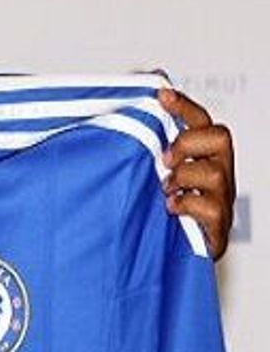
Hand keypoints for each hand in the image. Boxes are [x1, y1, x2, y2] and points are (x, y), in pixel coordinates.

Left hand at [159, 88, 235, 259]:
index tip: (161, 93)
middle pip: (220, 138)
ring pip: (216, 174)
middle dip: (189, 142)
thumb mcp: (147, 173)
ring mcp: (220, 200)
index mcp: (200, 157)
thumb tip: (130, 102)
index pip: (201, 121)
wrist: (168, 258)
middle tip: (164, 158)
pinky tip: (169, 208)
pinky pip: (213, 209)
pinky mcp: (217, 228)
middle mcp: (216, 174)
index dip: (185, 105)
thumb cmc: (157, 211)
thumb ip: (142, 141)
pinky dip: (187, 205)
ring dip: (184, 177)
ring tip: (164, 188)